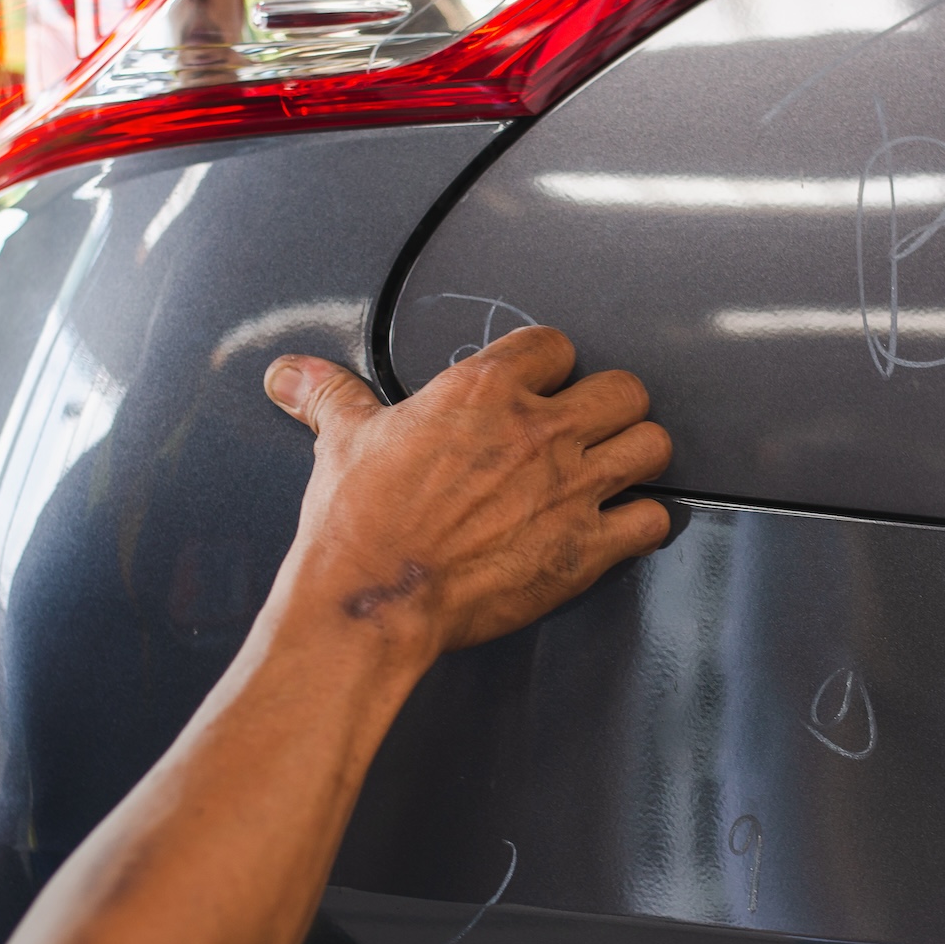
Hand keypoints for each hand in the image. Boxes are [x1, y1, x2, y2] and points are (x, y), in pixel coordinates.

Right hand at [263, 326, 672, 658]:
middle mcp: (539, 431)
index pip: (555, 345)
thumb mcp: (343, 441)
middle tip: (592, 428)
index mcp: (485, 390)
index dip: (552, 366)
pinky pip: (652, 520)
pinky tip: (622, 527)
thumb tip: (291, 375)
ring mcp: (569, 488)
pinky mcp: (585, 548)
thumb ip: (331, 397)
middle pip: (626, 390)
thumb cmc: (359, 523)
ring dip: (638, 457)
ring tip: (617, 471)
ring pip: (653, 446)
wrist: (375, 597)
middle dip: (613, 407)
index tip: (541, 386)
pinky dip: (642, 524)